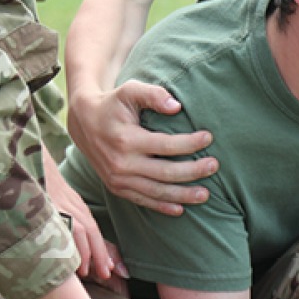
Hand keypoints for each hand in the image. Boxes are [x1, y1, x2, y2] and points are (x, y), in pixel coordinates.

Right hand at [43, 149, 128, 291]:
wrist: (34, 164)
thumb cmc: (45, 184)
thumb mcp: (63, 200)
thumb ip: (72, 217)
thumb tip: (78, 244)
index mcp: (78, 206)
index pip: (94, 230)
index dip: (102, 250)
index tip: (110, 268)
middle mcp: (74, 206)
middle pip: (92, 231)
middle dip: (100, 254)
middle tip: (106, 273)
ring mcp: (64, 206)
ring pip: (83, 231)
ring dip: (87, 252)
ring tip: (86, 271)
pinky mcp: (53, 207)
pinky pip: (66, 227)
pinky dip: (71, 243)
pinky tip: (69, 256)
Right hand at [68, 80, 217, 214]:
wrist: (84, 122)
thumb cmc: (113, 103)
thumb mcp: (130, 90)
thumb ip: (153, 95)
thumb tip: (177, 106)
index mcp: (127, 139)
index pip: (166, 145)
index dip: (189, 143)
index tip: (209, 137)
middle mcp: (122, 164)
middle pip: (165, 173)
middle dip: (193, 171)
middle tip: (214, 165)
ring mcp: (119, 180)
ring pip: (157, 192)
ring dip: (183, 195)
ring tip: (205, 194)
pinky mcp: (117, 188)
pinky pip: (143, 201)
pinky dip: (162, 207)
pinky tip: (181, 208)